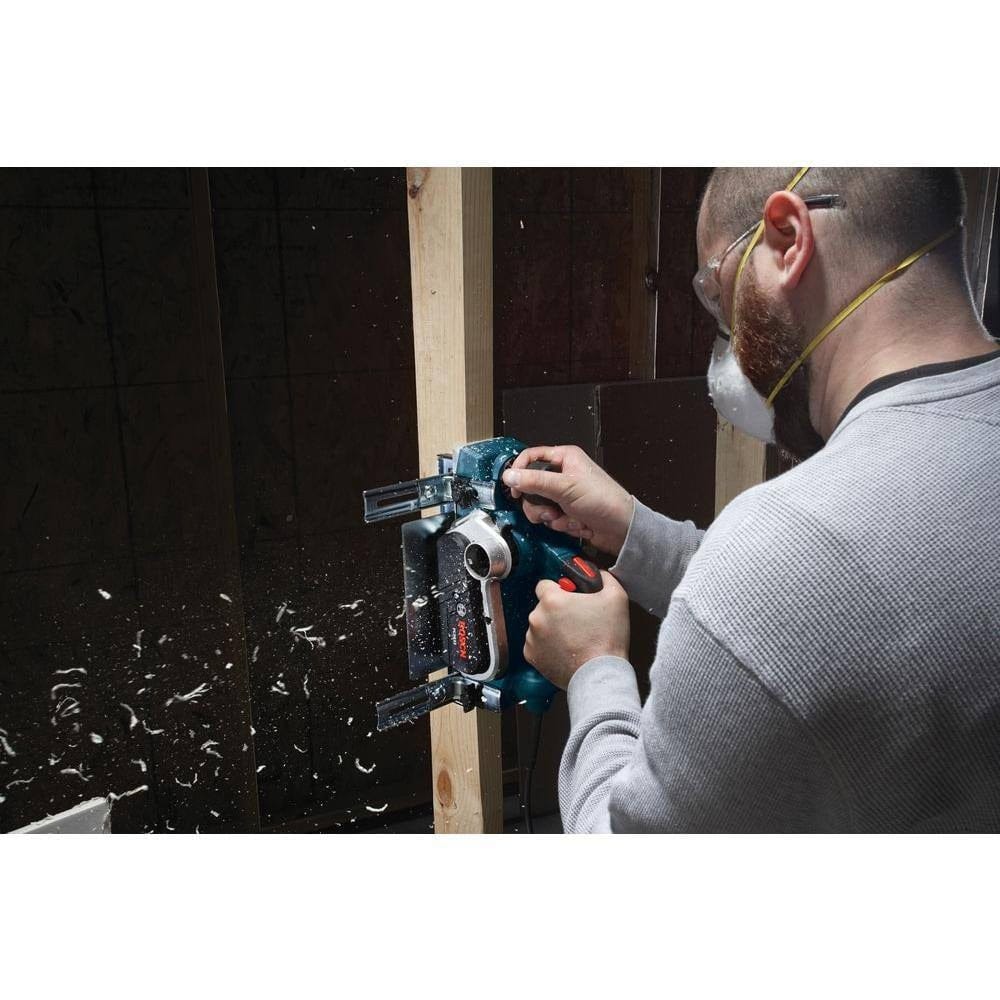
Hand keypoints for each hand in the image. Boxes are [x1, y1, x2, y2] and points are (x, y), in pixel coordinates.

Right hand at [503, 445, 634, 557]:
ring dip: (551, 516)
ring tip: (567, 517)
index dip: (519, 471)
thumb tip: (509, 476)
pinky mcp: (567, 512)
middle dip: (539, 503)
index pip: (531, 457)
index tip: (514, 487)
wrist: (621, 528)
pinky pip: (551, 519)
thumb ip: (535, 481)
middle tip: (548, 509)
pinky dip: (562, 524)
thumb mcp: (565, 487)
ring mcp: (564, 495)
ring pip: (539, 506)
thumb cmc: (604, 500)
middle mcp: (563, 474)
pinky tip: (576, 523)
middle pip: (531, 486)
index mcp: (564, 458)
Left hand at [523, 571, 629, 689]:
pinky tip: (565, 649)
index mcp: (551, 599)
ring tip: (574, 638)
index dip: (559, 589)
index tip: (570, 597)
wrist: (600, 675)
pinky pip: (536, 644)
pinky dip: (547, 646)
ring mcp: (532, 638)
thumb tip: (596, 573)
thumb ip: (604, 577)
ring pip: (540, 625)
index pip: (545, 584)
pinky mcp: (532, 656)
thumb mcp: (616, 596)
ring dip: (552, 628)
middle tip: (577, 620)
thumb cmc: (607, 637)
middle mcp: (536, 617)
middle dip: (557, 610)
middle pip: (543, 606)